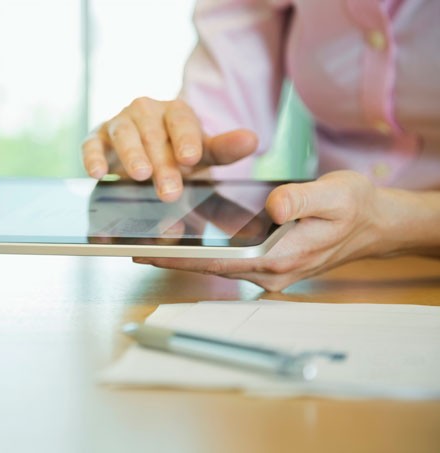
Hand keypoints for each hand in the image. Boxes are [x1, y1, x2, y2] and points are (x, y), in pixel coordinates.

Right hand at [82, 97, 257, 201]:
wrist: (146, 153)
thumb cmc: (177, 153)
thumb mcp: (203, 155)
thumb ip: (225, 149)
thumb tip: (252, 140)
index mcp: (175, 112)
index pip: (181, 120)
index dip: (186, 138)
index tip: (192, 158)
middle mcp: (145, 111)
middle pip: (153, 133)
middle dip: (162, 163)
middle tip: (170, 191)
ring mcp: (119, 123)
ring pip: (124, 134)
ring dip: (131, 155)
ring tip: (139, 176)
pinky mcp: (97, 138)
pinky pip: (91, 145)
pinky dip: (92, 157)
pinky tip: (97, 174)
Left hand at [133, 171, 390, 291]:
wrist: (376, 224)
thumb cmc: (356, 208)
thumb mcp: (336, 195)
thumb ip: (302, 199)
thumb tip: (272, 206)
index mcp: (280, 258)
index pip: (218, 262)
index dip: (180, 259)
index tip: (148, 253)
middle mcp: (271, 273)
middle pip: (211, 268)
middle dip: (173, 260)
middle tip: (135, 249)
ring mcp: (271, 272)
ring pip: (219, 266)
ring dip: (187, 257)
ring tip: (151, 244)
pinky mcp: (271, 264)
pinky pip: (231, 260)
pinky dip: (206, 252)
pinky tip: (188, 238)